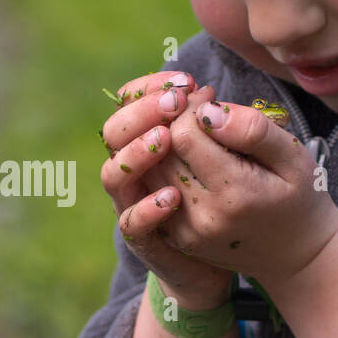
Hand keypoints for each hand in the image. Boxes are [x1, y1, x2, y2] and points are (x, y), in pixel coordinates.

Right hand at [99, 70, 234, 308]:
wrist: (222, 256)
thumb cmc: (224, 196)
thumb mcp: (224, 155)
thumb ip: (210, 126)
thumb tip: (207, 96)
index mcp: (147, 142)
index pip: (129, 104)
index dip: (150, 88)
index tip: (185, 80)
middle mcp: (134, 170)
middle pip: (113, 133)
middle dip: (141, 113)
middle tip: (174, 103)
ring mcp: (133, 204)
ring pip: (114, 175)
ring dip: (137, 153)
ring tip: (165, 139)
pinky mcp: (144, 238)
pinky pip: (131, 222)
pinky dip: (147, 208)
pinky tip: (173, 197)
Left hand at [148, 88, 337, 284]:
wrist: (296, 253)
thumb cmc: (299, 196)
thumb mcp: (294, 157)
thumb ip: (254, 131)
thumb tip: (208, 110)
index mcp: (235, 193)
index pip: (183, 135)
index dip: (191, 110)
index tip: (210, 102)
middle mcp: (204, 217)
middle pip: (163, 153)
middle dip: (175, 124)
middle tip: (200, 112)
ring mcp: (187, 232)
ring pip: (152, 172)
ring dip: (166, 145)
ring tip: (195, 133)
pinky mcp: (178, 238)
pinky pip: (154, 193)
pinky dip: (165, 169)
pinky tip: (189, 159)